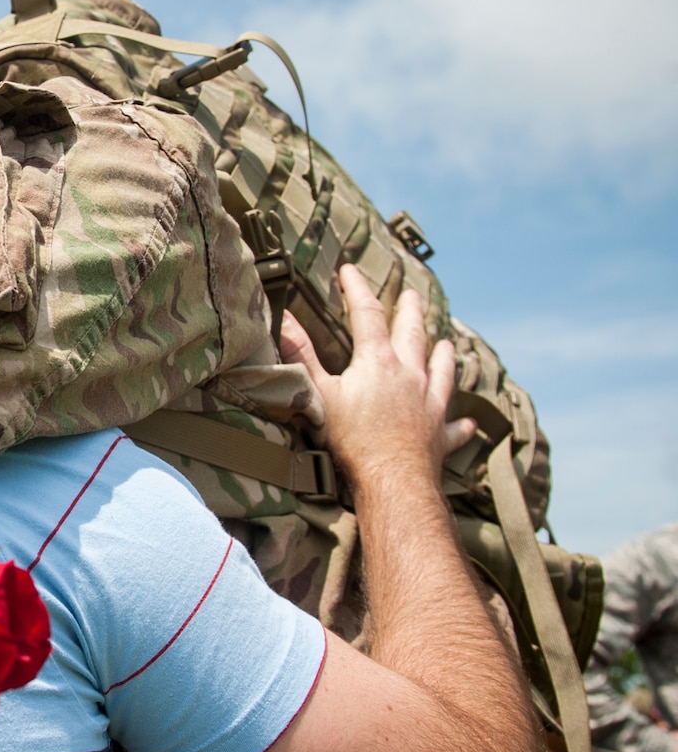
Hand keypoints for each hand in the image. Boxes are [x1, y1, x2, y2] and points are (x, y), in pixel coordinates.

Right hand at [280, 265, 473, 493]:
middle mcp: (411, 375)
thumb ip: (302, 355)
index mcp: (378, 361)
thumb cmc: (351, 439)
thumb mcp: (317, 394)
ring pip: (442, 370)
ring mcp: (431, 403)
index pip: (366, 313)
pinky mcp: (440, 434)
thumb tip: (284, 320)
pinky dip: (460, 422)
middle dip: (410, 310)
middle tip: (414, 294)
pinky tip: (467, 421)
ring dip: (444, 355)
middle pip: (413, 333)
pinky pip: (455, 425)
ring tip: (447, 343)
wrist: (392, 480)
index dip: (355, 288)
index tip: (348, 270)